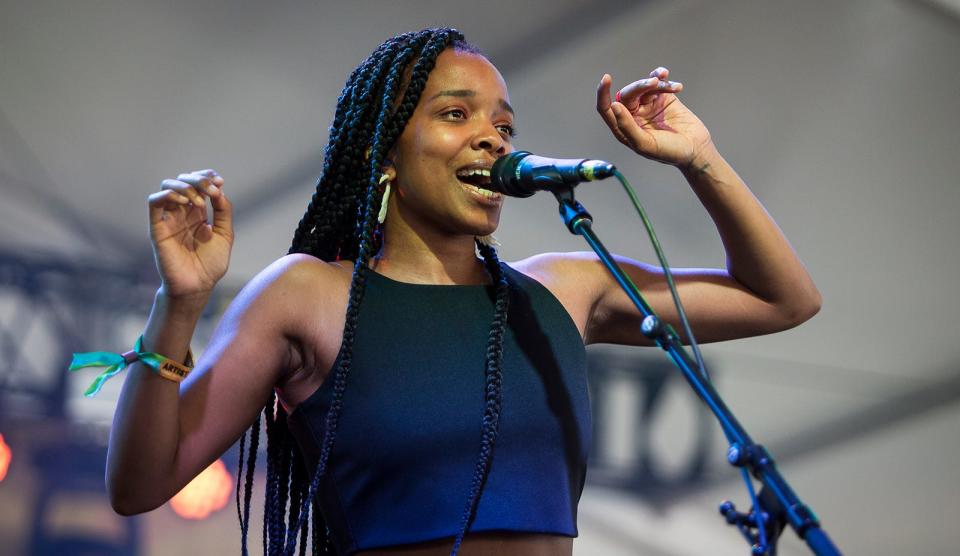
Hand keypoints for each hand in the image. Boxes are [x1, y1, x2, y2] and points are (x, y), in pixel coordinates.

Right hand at [148, 169, 232, 299]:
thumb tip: (219, 190)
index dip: (207, 177)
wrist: (197, 286)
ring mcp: (169, 219)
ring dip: (185, 186)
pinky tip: (184, 200)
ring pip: (167, 186)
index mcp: (197, 213)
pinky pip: (154, 202)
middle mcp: (182, 213)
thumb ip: (223, 212)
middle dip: (198, 179)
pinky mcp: (157, 228)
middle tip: (212, 189)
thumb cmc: (210, 264)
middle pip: (183, 180)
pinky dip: (168, 194)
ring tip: (199, 201)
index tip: (220, 181)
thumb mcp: (224, 235)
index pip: (197, 184)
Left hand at [596, 67, 712, 167]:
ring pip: (645, 86)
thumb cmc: (668, 152)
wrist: (695, 149)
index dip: (603, 93)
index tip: (607, 78)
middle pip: (628, 93)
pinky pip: (659, 82)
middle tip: (656, 83)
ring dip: (658, 83)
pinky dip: (664, 78)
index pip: (606, 109)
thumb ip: (627, 126)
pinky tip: (674, 83)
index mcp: (624, 128)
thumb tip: (614, 105)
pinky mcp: (663, 98)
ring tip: (673, 88)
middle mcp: (633, 115)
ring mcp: (648, 105)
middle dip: (641, 85)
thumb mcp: (645, 143)